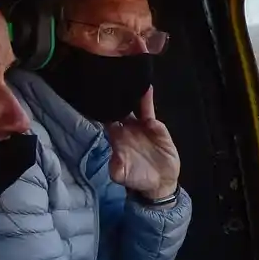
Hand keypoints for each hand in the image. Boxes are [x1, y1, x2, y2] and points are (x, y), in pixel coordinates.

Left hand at [108, 87, 180, 202]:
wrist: (160, 182)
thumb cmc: (137, 178)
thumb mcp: (123, 176)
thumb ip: (117, 168)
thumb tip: (114, 158)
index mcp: (116, 138)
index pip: (106, 119)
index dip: (102, 108)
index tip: (98, 95)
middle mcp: (127, 129)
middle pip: (120, 108)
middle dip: (116, 95)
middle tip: (112, 78)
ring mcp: (142, 126)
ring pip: (135, 106)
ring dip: (133, 94)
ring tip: (130, 77)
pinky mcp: (157, 127)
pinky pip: (150, 112)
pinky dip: (148, 100)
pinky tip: (146, 87)